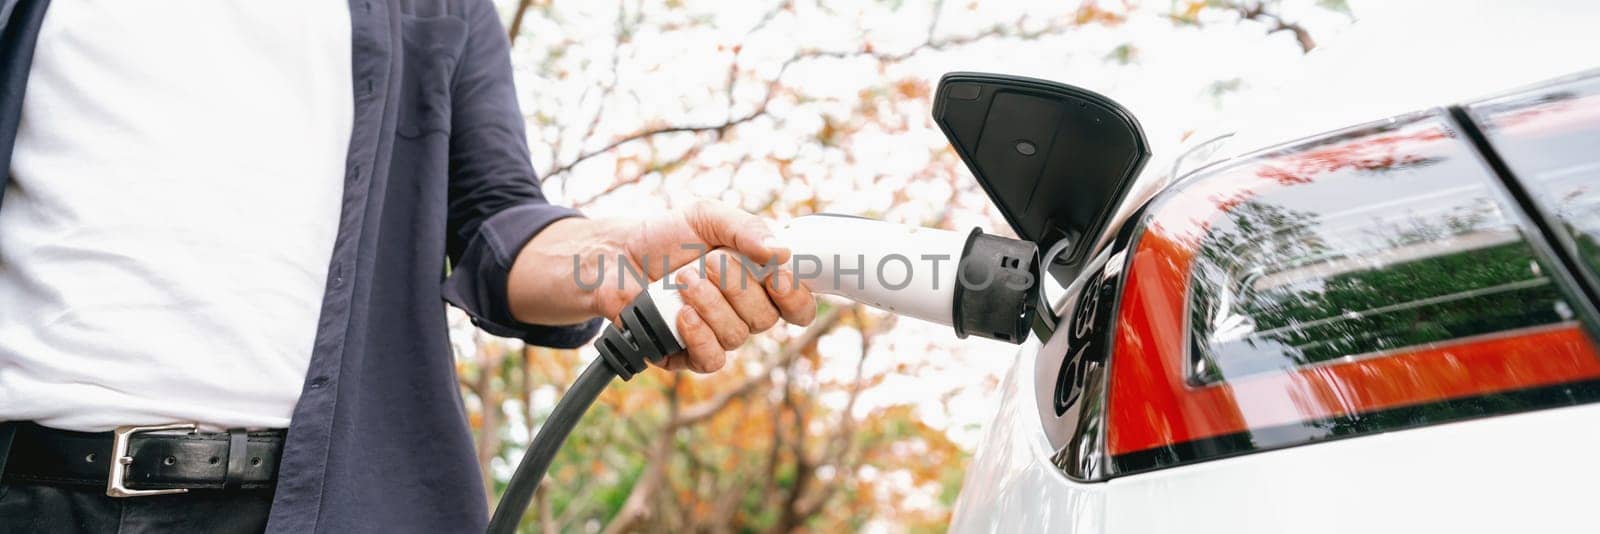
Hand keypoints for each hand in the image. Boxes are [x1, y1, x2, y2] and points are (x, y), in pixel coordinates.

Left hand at [508, 200, 815, 372]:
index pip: (798, 305)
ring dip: (711, 304)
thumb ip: (746, 228)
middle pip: (767, 318)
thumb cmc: (665, 237)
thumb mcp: (707, 217)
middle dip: (739, 287)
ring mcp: (716, 335)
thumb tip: (782, 251)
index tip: (779, 276)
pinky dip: (699, 335)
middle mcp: (743, 313)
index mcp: (759, 282)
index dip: (795, 296)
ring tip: (681, 279)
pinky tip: (682, 315)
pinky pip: (711, 359)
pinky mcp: (688, 355)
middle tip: (708, 261)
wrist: (614, 258)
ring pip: (738, 336)